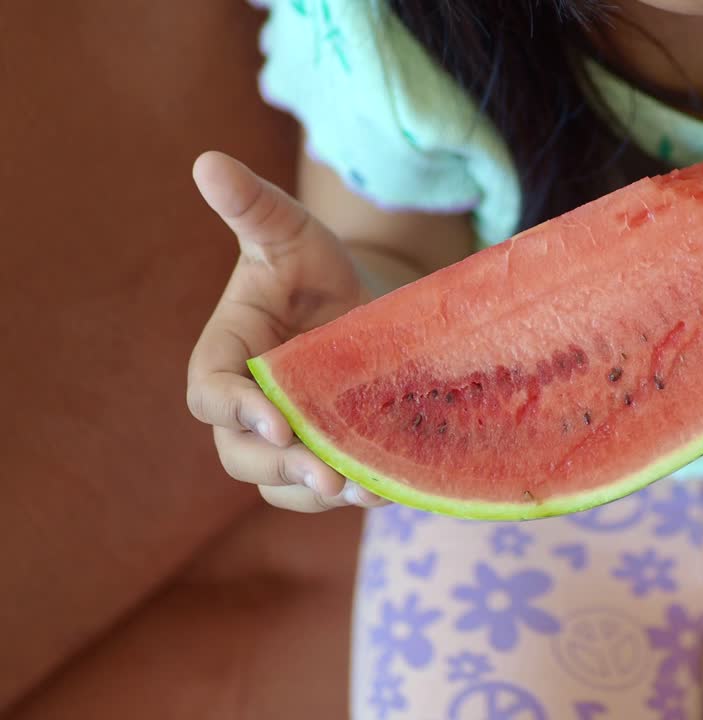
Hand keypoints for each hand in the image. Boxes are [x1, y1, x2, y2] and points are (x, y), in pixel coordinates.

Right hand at [187, 151, 388, 511]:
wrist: (363, 306)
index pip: (211, 393)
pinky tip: (387, 487)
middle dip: (280, 467)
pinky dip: (349, 495)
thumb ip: (254, 208)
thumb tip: (208, 161)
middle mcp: (244, 408)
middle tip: (325, 473)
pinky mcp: (319, 459)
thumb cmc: (315, 269)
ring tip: (362, 488)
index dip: (237, 411)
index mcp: (225, 355)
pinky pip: (321, 494)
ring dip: (317, 492)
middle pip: (240, 455)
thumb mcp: (292, 235)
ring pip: (280, 486)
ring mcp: (281, 440)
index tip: (276, 421)